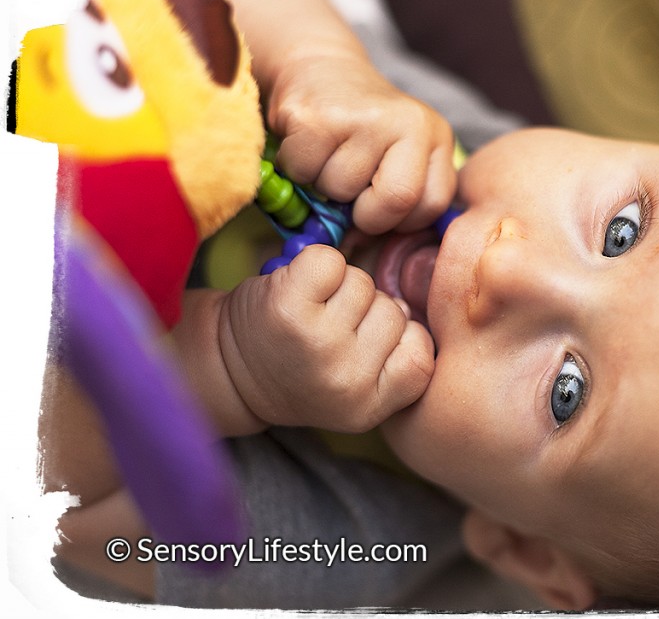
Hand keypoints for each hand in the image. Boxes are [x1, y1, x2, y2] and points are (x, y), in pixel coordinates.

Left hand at [218, 244, 433, 431]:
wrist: (227, 369)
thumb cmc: (301, 371)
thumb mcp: (358, 390)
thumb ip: (398, 361)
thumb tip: (413, 304)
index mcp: (368, 407)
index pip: (421, 352)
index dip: (399, 337)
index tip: (364, 347)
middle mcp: (346, 381)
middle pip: (393, 311)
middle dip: (365, 312)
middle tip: (327, 331)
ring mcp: (319, 343)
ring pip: (363, 284)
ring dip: (339, 288)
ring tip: (311, 312)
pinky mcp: (289, 308)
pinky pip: (330, 262)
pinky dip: (315, 265)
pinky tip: (296, 289)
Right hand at [266, 51, 456, 234]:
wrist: (320, 68)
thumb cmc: (360, 128)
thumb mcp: (396, 156)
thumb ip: (398, 199)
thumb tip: (358, 244)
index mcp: (437, 137)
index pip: (432, 205)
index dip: (400, 220)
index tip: (379, 207)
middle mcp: (410, 123)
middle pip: (396, 201)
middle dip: (366, 215)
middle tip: (351, 196)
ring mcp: (365, 118)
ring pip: (343, 190)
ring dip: (325, 187)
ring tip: (327, 158)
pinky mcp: (318, 117)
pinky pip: (304, 172)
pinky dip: (297, 170)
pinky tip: (307, 146)